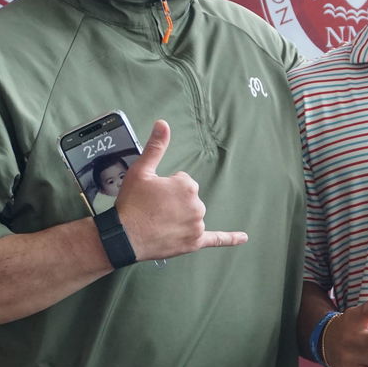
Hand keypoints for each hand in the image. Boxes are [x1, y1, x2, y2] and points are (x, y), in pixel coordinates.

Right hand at [116, 120, 246, 260]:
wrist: (124, 236)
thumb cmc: (132, 203)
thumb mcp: (141, 170)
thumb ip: (156, 147)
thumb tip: (163, 124)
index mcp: (187, 185)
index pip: (183, 182)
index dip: (166, 188)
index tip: (154, 195)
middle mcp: (197, 205)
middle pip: (190, 199)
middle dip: (174, 203)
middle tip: (154, 210)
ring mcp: (197, 225)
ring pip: (194, 216)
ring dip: (181, 218)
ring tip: (159, 223)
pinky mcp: (194, 242)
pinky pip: (216, 239)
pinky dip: (230, 239)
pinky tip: (243, 238)